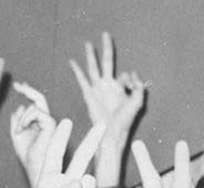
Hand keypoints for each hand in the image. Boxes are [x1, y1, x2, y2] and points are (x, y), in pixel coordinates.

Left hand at [9, 82, 55, 187]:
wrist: (34, 168)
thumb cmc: (27, 156)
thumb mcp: (17, 136)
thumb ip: (17, 122)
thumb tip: (20, 107)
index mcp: (39, 124)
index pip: (35, 104)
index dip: (27, 93)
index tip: (18, 86)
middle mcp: (47, 121)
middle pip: (39, 100)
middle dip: (28, 90)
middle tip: (18, 85)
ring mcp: (50, 123)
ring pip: (35, 106)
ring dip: (23, 117)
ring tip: (18, 131)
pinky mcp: (52, 125)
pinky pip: (37, 113)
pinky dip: (26, 119)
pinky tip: (21, 129)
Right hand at [70, 32, 144, 146]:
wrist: (112, 131)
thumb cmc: (125, 120)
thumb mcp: (138, 101)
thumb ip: (138, 85)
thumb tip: (129, 71)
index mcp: (120, 88)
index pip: (125, 74)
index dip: (131, 79)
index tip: (133, 86)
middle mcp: (107, 86)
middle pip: (107, 61)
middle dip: (107, 48)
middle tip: (106, 34)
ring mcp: (97, 88)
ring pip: (93, 67)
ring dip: (91, 55)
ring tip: (88, 43)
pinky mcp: (88, 94)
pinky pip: (82, 79)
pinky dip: (77, 70)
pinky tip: (72, 61)